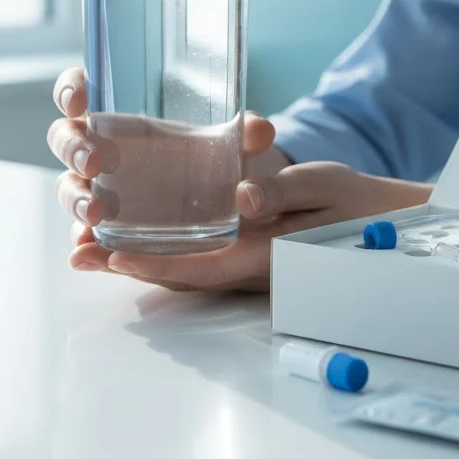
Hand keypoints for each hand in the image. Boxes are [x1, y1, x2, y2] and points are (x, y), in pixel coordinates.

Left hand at [48, 67, 432, 291]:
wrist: (381, 223)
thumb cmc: (354, 203)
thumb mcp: (325, 186)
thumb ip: (286, 192)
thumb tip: (244, 198)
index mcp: (264, 255)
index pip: (198, 266)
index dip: (150, 262)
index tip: (108, 255)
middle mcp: (247, 265)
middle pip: (177, 272)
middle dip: (126, 266)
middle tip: (77, 256)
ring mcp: (245, 262)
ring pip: (181, 267)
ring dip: (135, 260)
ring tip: (87, 249)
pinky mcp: (247, 252)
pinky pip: (197, 256)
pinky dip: (161, 250)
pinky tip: (136, 236)